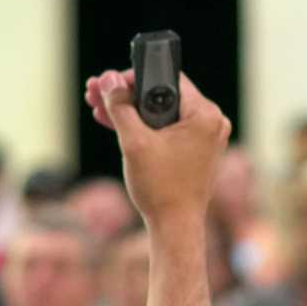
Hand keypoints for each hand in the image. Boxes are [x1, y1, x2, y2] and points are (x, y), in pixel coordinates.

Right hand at [85, 69, 230, 229]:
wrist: (174, 228)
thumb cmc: (160, 189)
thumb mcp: (134, 142)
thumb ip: (120, 107)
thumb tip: (107, 79)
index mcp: (205, 115)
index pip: (167, 79)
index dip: (134, 77)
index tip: (109, 83)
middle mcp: (211, 122)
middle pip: (162, 96)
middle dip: (125, 95)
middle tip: (95, 91)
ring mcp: (205, 138)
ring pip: (161, 113)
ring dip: (130, 111)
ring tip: (97, 106)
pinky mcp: (196, 151)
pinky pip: (167, 130)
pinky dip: (144, 128)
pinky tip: (114, 123)